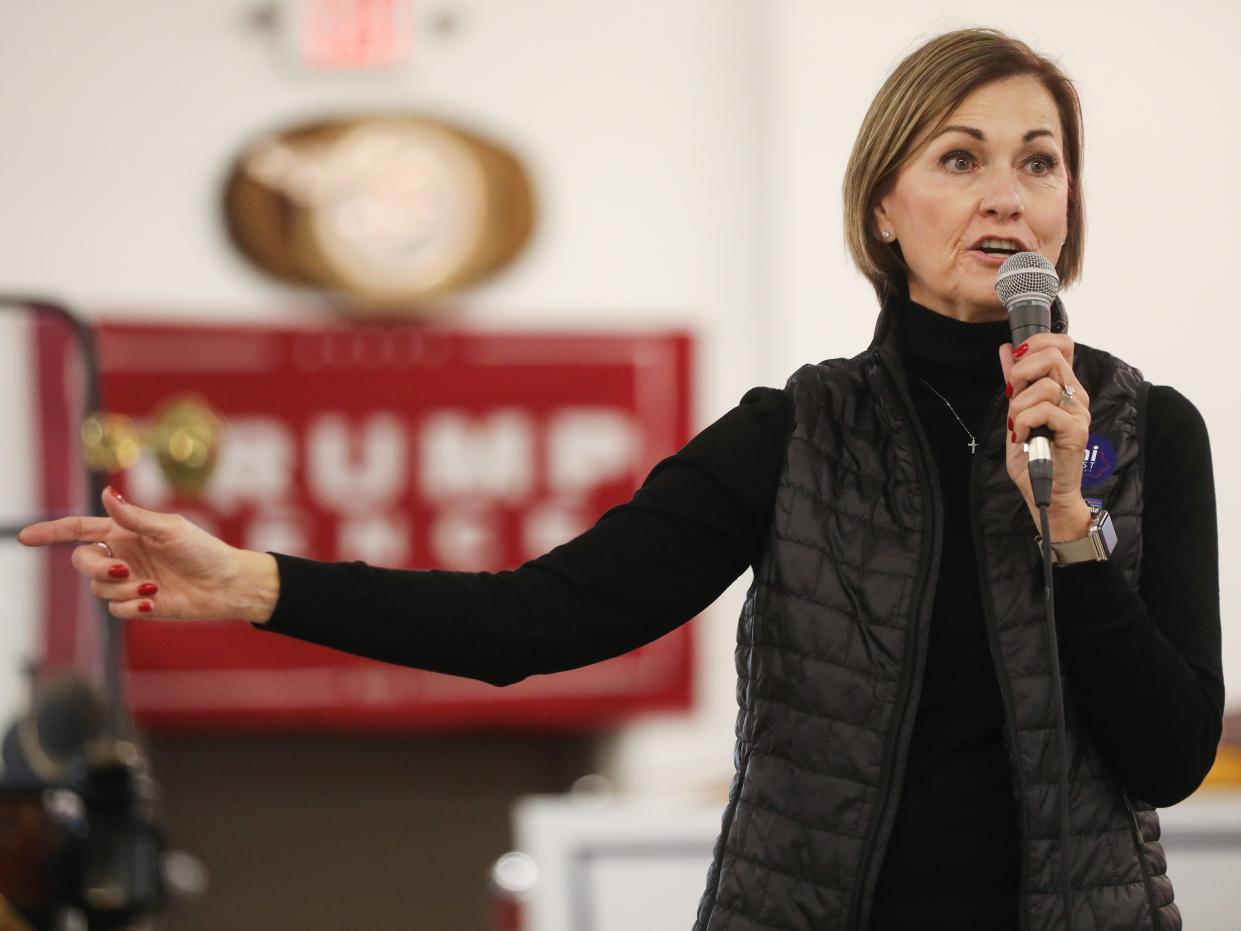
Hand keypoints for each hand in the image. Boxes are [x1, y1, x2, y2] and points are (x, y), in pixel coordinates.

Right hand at [17, 487, 279, 622]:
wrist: (226, 584)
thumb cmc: (203, 550)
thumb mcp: (170, 529)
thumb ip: (135, 517)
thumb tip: (105, 493)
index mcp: (125, 532)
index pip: (79, 530)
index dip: (51, 532)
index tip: (25, 536)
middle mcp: (122, 555)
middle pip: (82, 561)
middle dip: (96, 567)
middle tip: (123, 570)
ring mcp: (128, 581)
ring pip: (97, 588)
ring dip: (120, 588)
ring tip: (152, 585)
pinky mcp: (137, 604)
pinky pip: (114, 609)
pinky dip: (130, 605)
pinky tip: (153, 599)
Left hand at [998, 334, 1092, 541]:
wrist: (1044, 491)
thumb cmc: (1033, 456)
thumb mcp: (1016, 413)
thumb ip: (1014, 383)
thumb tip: (1007, 350)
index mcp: (1064, 388)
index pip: (1062, 345)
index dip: (1037, 343)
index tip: (1015, 361)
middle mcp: (1076, 396)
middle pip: (1053, 356)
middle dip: (1021, 372)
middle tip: (1011, 395)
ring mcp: (1078, 413)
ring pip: (1046, 385)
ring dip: (1019, 405)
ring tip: (1016, 425)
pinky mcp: (1076, 431)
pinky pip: (1045, 411)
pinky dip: (1023, 422)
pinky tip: (1021, 436)